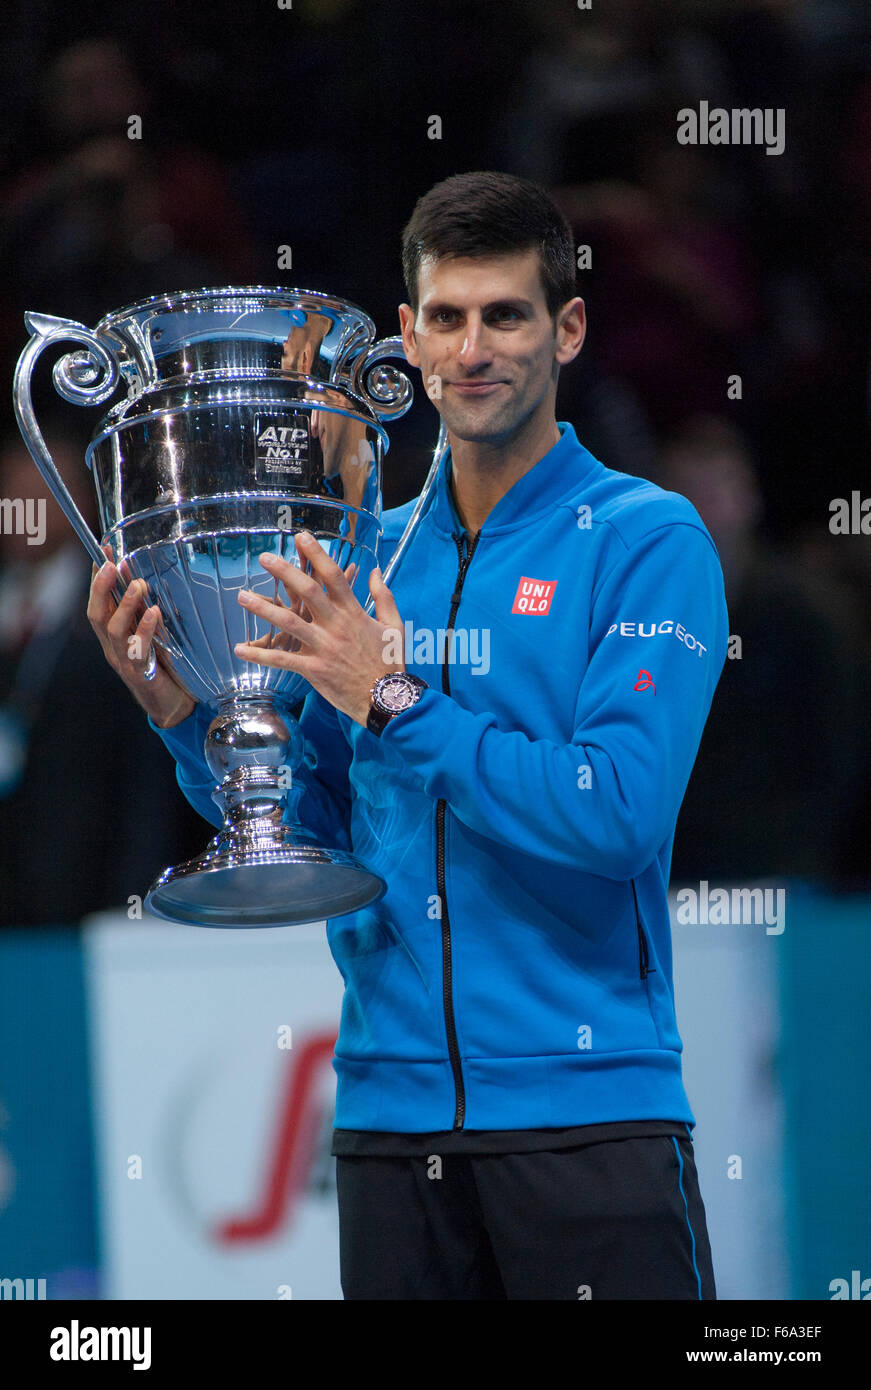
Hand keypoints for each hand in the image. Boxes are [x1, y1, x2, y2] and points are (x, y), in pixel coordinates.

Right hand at [87, 544, 195, 728]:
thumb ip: (145, 612)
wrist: (175, 705)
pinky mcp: (141, 674)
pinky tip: (154, 613)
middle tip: (112, 564)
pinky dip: (145, 629)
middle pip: (96, 615)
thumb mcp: (154, 633)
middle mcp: (113, 648)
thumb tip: (143, 580)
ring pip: (113, 631)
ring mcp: (124, 662)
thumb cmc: (167, 666)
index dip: (97, 578)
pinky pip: (138, 650)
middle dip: (101, 587)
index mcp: (113, 636)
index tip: (104, 552)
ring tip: (137, 585)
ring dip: (124, 605)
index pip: (98, 603)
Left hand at [234, 531, 404, 725]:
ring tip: (242, 596)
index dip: (317, 554)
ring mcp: (324, 648)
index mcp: (354, 612)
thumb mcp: (393, 625)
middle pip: (308, 592)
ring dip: (263, 609)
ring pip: (289, 623)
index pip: (334, 576)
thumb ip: (384, 596)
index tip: (301, 537)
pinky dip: (260, 655)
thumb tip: (375, 571)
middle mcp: (337, 626)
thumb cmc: (390, 662)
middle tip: (264, 558)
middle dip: (285, 572)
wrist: (386, 698)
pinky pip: (283, 660)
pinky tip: (240, 649)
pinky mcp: (314, 669)